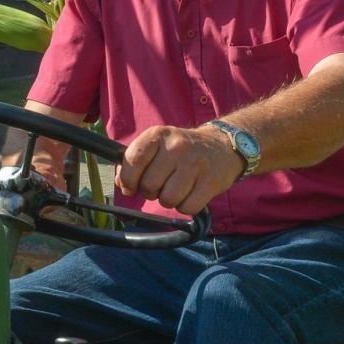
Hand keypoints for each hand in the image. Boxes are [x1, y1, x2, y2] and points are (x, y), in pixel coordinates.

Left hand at [116, 125, 242, 215]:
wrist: (221, 146)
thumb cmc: (181, 150)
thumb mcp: (156, 145)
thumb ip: (134, 161)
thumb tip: (122, 184)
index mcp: (157, 135)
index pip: (132, 161)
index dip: (127, 180)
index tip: (130, 186)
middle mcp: (176, 147)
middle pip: (148, 185)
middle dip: (151, 191)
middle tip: (161, 184)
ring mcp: (194, 164)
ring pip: (167, 199)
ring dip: (168, 200)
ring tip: (176, 188)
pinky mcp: (210, 182)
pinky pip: (187, 207)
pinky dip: (185, 206)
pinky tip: (190, 193)